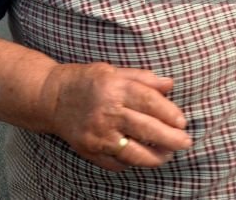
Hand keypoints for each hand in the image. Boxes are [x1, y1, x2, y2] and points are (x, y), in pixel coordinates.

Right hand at [40, 62, 191, 171]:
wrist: (51, 97)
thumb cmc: (86, 81)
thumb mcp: (113, 71)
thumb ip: (142, 78)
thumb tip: (170, 84)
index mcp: (114, 88)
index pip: (150, 102)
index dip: (170, 113)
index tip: (182, 122)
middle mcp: (107, 112)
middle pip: (147, 129)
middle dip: (171, 138)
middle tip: (185, 142)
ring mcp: (98, 134)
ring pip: (135, 152)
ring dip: (155, 156)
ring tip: (167, 155)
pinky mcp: (90, 150)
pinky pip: (117, 163)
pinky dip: (131, 163)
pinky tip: (140, 157)